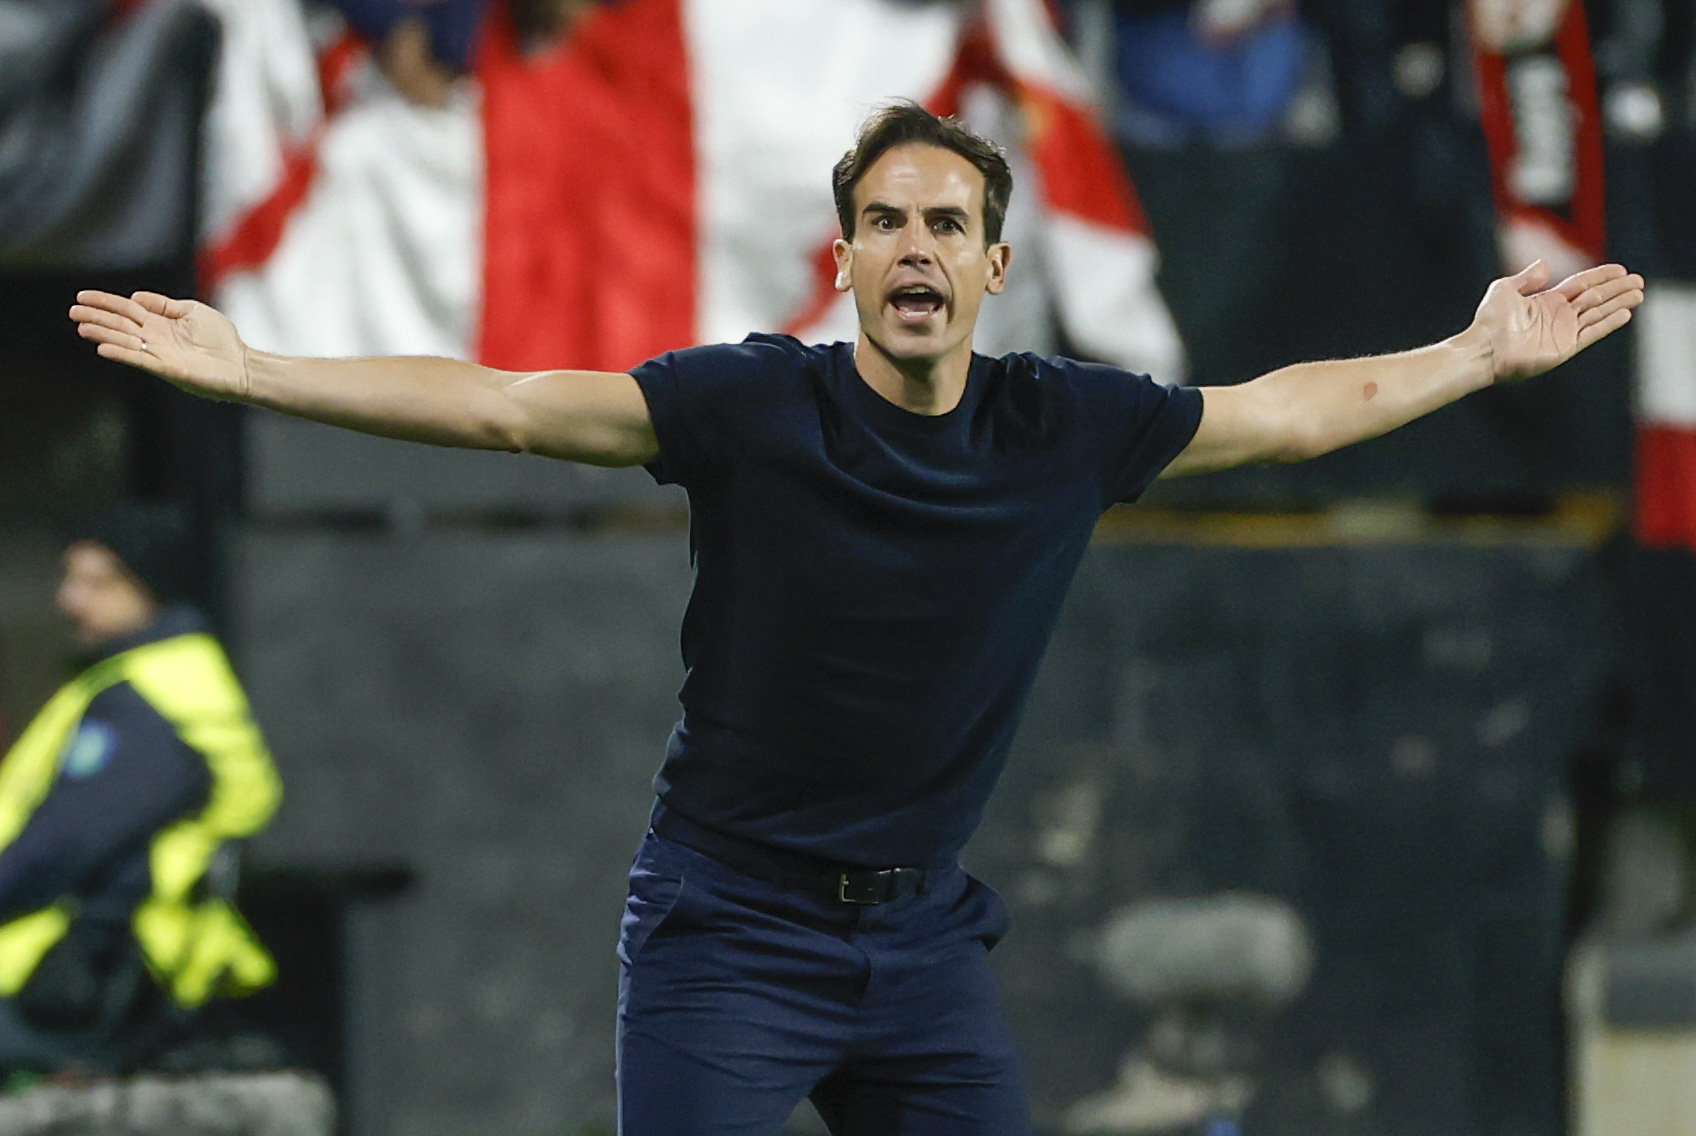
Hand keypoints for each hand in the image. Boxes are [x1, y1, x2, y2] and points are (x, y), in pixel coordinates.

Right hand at [69, 291, 250, 400]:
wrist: (240, 364)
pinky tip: (103, 348)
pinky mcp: (167, 369)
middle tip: (72, 312)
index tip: (82, 296)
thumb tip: (135, 297)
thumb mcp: (192, 311)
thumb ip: (164, 304)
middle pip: (120, 325)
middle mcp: (155, 338)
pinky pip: (140, 360)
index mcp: (160, 322)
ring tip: (82, 327)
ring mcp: (159, 354)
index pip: (126, 310)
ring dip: (103, 335)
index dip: (105, 302)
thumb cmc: (221, 339)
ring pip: (125, 342)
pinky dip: (122, 353)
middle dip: (96, 318)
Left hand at [1467, 260, 1644, 383]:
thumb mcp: (1505, 289)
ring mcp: (1563, 332)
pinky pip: (1591, 332)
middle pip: (1595, 298)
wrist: (1484, 348)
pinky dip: (1608, 323)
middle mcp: (1558, 316)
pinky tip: (1625, 314)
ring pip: (1598, 314)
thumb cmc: (1489, 320)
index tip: (1620, 269)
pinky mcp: (1564, 348)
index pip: (1581, 285)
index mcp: (1547, 301)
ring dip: (1619, 303)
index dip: (1601, 276)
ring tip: (1639, 294)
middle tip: (1638, 281)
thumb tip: (1545, 264)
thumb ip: (1527, 278)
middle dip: (1617, 289)